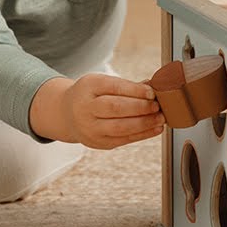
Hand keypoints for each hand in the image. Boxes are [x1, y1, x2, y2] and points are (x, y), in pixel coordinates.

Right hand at [32, 74, 164, 148]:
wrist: (67, 114)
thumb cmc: (91, 95)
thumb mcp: (102, 83)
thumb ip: (126, 86)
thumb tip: (153, 87)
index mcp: (88, 87)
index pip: (113, 87)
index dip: (135, 90)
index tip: (152, 92)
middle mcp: (86, 108)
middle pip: (116, 108)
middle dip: (141, 107)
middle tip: (157, 106)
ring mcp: (90, 128)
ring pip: (120, 127)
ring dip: (144, 123)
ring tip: (160, 118)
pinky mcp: (98, 142)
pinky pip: (123, 139)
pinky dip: (142, 134)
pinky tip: (155, 129)